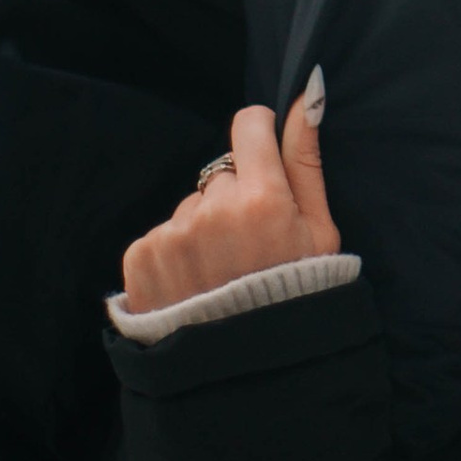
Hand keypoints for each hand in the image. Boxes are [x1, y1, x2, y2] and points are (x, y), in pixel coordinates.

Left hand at [119, 77, 339, 313]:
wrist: (245, 366)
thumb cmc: (294, 294)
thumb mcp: (319, 230)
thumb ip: (306, 158)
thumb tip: (305, 94)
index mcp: (263, 199)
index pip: (249, 125)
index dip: (259, 141)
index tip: (263, 168)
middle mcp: (213, 210)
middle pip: (220, 175)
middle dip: (233, 199)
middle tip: (247, 247)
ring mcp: (173, 233)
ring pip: (191, 206)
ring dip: (202, 228)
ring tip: (220, 271)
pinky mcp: (142, 255)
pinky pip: (161, 232)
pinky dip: (174, 253)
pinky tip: (194, 282)